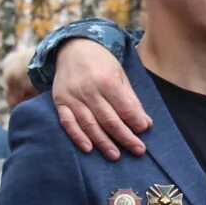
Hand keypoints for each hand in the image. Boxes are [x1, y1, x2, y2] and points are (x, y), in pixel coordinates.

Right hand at [51, 40, 149, 158]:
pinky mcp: (60, 103)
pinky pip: (68, 123)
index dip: (135, 121)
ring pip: (89, 124)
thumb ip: (130, 99)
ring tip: (115, 155)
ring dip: (103, 142)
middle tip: (138, 150)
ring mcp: (73, 97)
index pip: (124, 107)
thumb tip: (145, 123)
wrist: (72, 48)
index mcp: (106, 81)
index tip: (144, 131)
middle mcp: (89, 90)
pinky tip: (88, 149)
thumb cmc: (101, 63)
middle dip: (125, 137)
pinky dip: (77, 137)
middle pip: (109, 119)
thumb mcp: (119, 74)